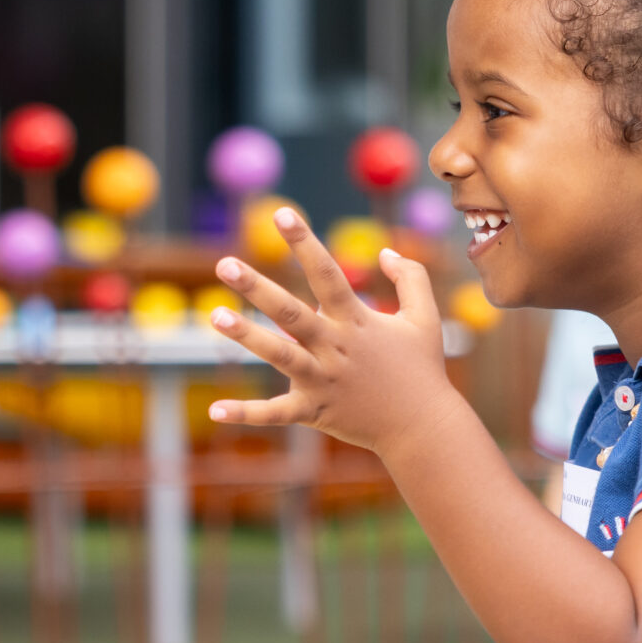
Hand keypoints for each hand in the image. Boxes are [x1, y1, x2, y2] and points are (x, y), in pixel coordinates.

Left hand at [202, 208, 460, 454]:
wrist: (425, 428)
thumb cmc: (423, 369)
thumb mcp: (426, 317)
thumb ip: (411, 277)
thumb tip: (383, 250)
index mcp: (357, 321)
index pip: (326, 274)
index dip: (305, 242)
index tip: (281, 213)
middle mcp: (336, 347)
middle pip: (292, 313)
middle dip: (257, 288)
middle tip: (224, 264)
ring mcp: (323, 380)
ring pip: (280, 355)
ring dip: (247, 337)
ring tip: (215, 316)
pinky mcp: (315, 412)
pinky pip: (276, 413)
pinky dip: (247, 413)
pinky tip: (216, 410)